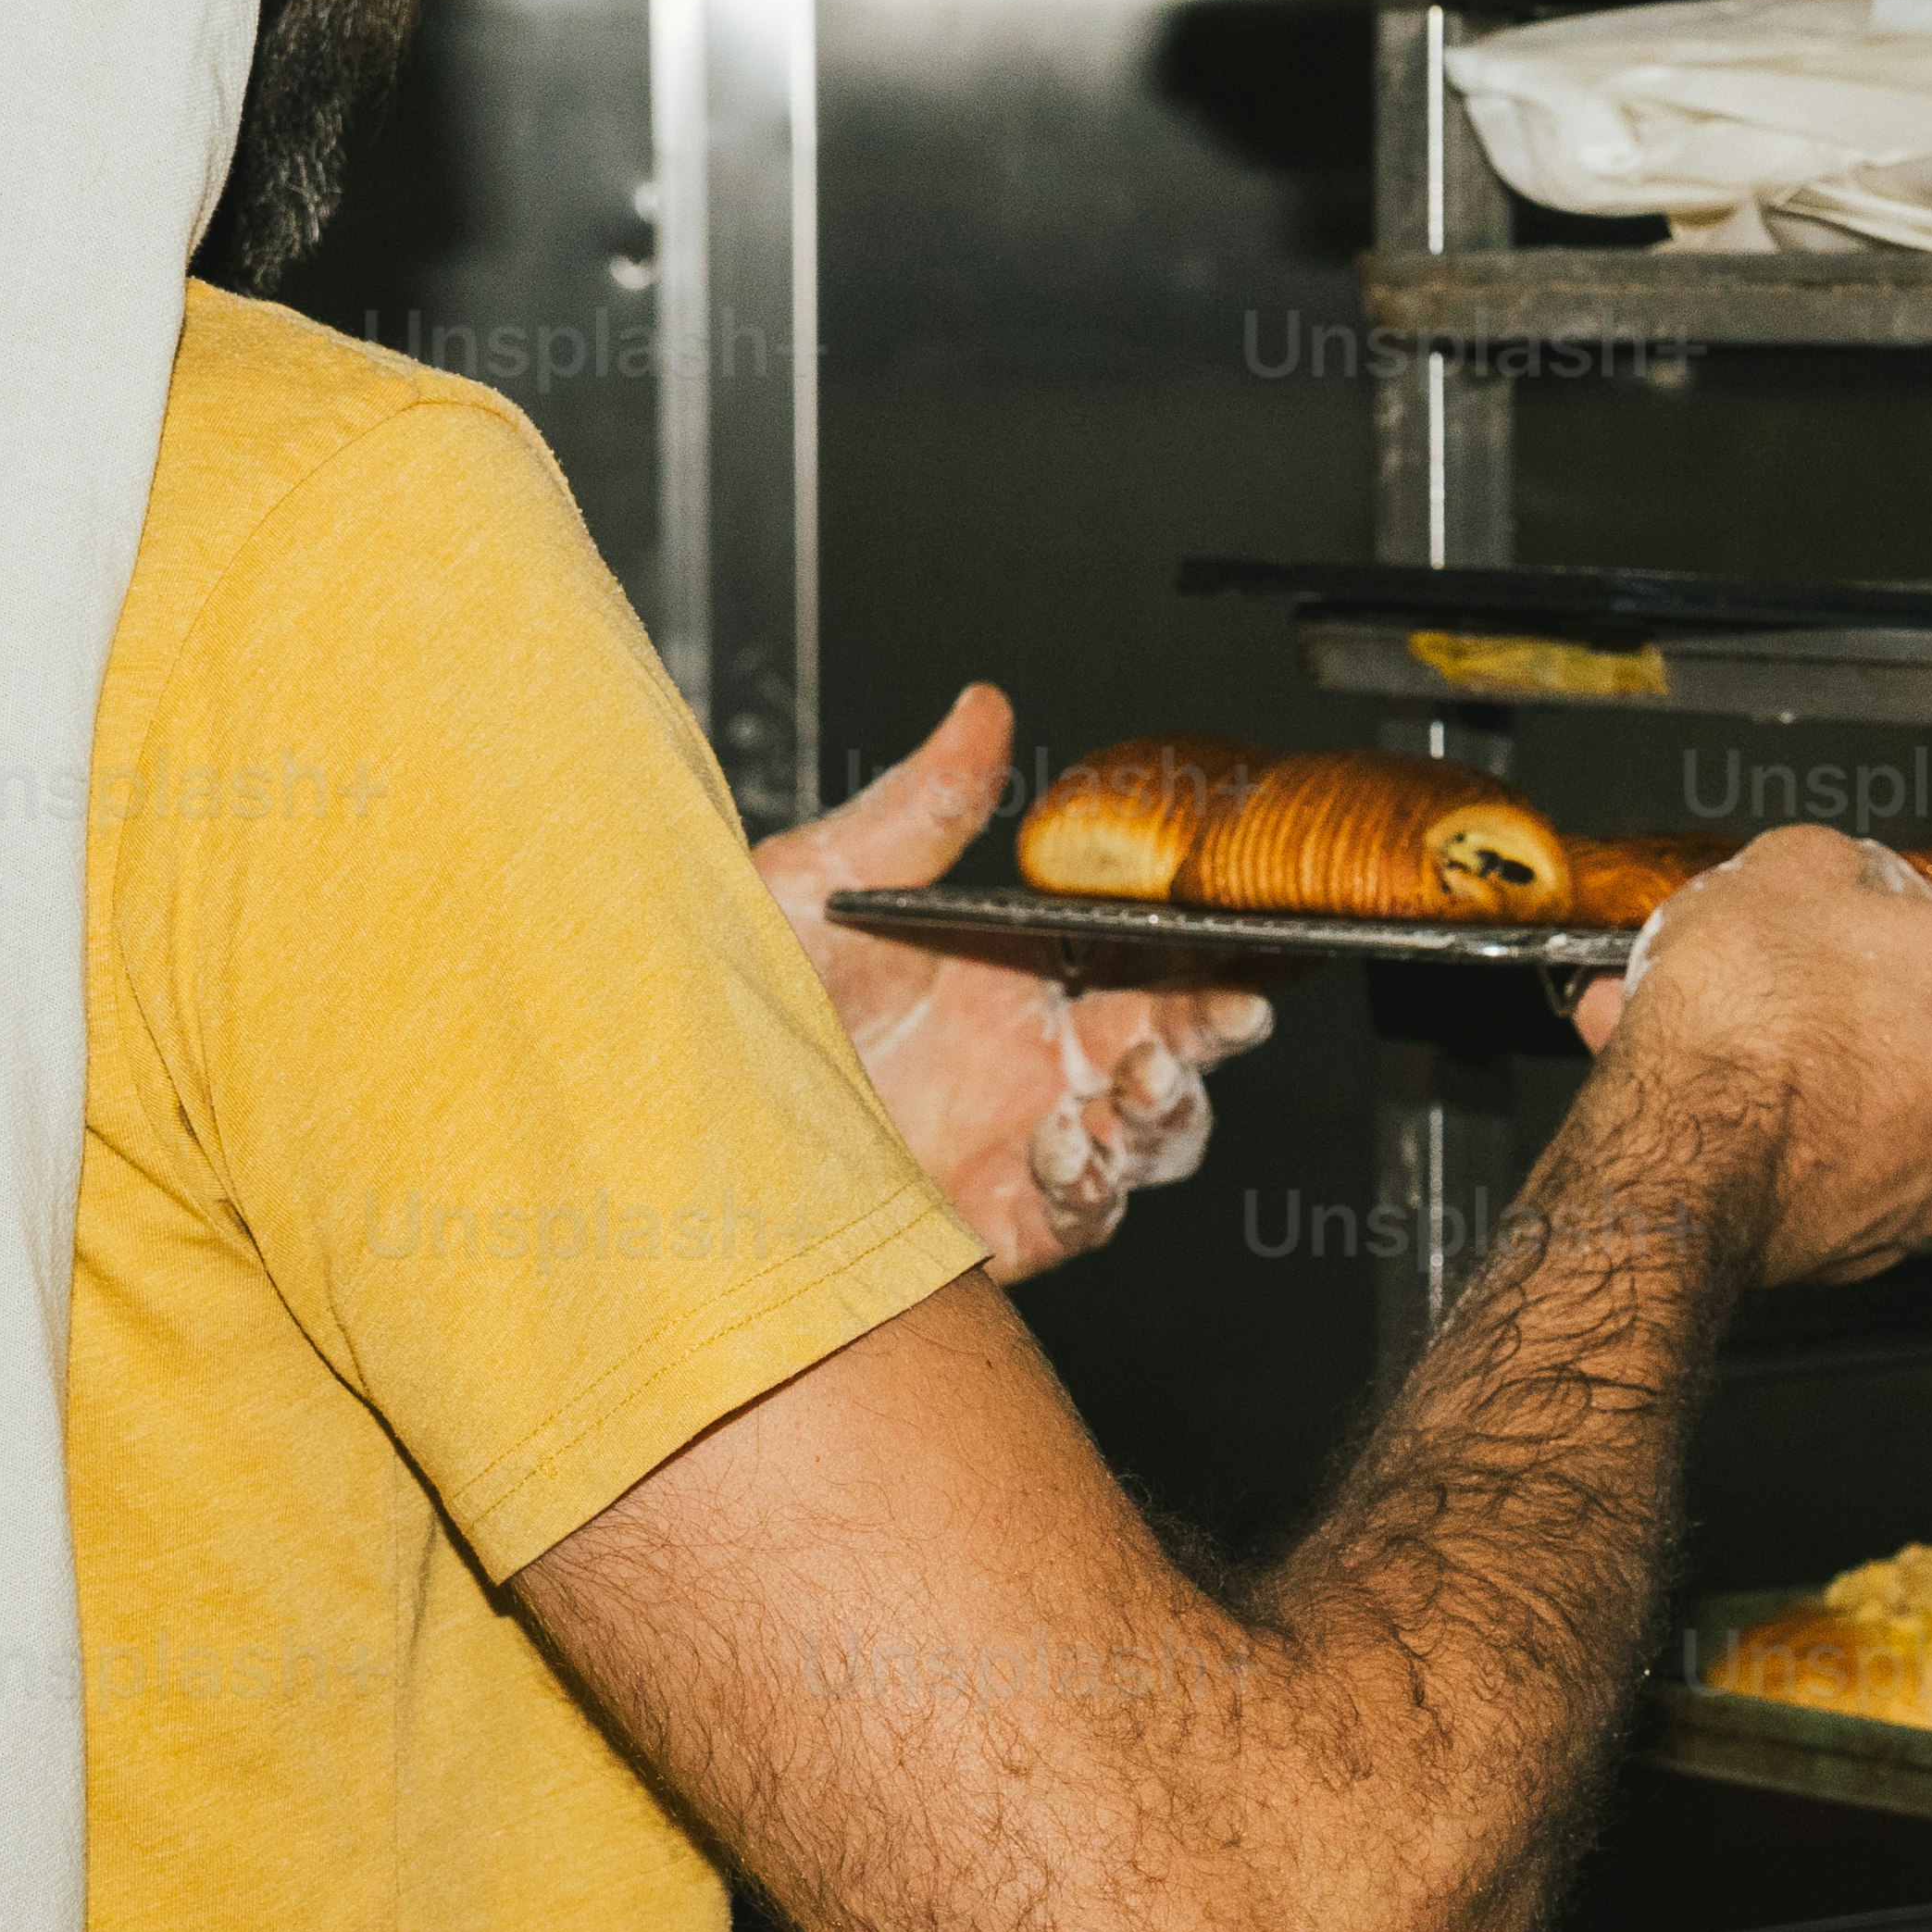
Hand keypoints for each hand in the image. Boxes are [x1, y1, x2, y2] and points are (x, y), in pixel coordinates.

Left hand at [752, 684, 1274, 1281]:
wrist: (683, 1114)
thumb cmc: (741, 1001)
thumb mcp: (822, 884)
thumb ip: (920, 806)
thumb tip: (980, 709)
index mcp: (1013, 977)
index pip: (1146, 959)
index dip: (1210, 956)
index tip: (1248, 946)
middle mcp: (1029, 1063)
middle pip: (1171, 1050)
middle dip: (1210, 1034)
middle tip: (1220, 1019)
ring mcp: (1019, 1146)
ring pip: (1148, 1139)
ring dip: (1163, 1116)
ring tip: (1130, 1094)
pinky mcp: (994, 1222)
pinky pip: (1081, 1217)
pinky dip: (1092, 1190)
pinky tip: (1069, 1157)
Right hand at [1562, 826, 1931, 1290]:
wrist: (1681, 1147)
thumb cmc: (1751, 1016)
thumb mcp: (1792, 868)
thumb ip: (1853, 868)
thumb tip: (1854, 882)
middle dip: (1911, 1014)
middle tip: (1829, 983)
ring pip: (1908, 1115)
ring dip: (1843, 1077)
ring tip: (1743, 1039)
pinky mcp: (1874, 1243)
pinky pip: (1848, 1174)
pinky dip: (1799, 1141)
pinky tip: (1720, 1098)